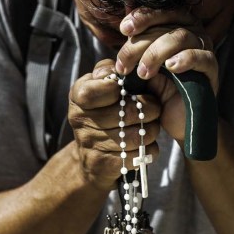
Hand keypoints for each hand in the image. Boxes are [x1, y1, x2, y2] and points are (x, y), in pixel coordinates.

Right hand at [68, 59, 160, 190]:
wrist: (89, 156)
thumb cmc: (100, 110)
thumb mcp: (97, 85)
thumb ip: (107, 71)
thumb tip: (120, 68)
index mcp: (78, 96)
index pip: (105, 88)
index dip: (123, 89)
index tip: (131, 90)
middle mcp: (80, 120)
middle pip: (128, 113)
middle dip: (150, 109)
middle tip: (155, 108)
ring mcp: (91, 144)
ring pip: (137, 136)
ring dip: (152, 130)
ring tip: (151, 125)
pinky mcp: (104, 164)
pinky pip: (139, 156)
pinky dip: (149, 149)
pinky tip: (146, 144)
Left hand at [114, 8, 217, 142]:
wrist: (176, 118)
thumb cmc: (157, 87)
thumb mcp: (140, 63)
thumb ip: (135, 43)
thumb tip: (124, 19)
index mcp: (174, 24)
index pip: (159, 12)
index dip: (142, 17)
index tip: (124, 30)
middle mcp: (191, 30)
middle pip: (165, 26)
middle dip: (140, 44)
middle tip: (124, 66)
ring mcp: (203, 48)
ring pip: (180, 37)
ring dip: (156, 54)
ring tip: (143, 73)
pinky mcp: (211, 68)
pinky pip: (201, 57)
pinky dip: (185, 59)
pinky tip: (170, 67)